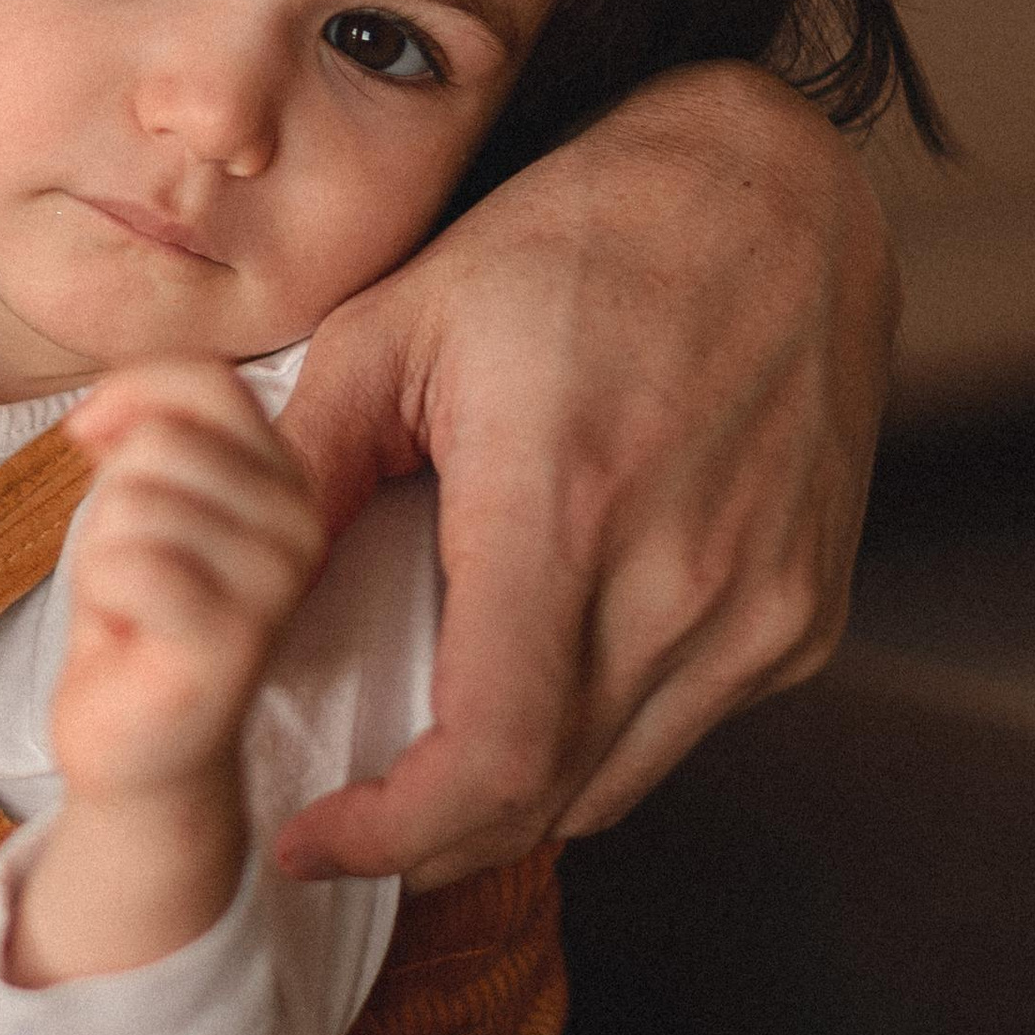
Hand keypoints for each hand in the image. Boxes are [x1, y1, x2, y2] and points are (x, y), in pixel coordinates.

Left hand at [12, 362, 324, 988]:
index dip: (129, 395)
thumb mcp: (136, 497)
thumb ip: (140, 432)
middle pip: (162, 443)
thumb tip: (97, 415)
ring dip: (102, 556)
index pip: (210, 382)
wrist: (138, 746)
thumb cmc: (136, 615)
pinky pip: (128, 564)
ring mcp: (277, 581)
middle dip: (111, 502)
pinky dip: (99, 596)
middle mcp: (302, 521)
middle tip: (129, 571)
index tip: (90, 441)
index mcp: (288, 476)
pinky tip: (127, 637)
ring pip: (136, 503)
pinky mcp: (235, 639)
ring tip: (133, 608)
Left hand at [273, 65, 897, 888]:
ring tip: (437, 764)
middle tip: (355, 822)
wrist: (769, 192)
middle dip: (436, 836)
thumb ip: (303, 466)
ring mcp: (764, 603)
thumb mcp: (394, 324)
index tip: (313, 841)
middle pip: (549, 797)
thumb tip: (224, 585)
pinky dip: (606, 734)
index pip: (489, 758)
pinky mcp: (809, 609)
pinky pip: (688, 722)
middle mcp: (686, 578)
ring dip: (521, 796)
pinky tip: (545, 679)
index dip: (392, 835)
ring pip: (621, 781)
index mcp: (568, 509)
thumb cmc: (568, 240)